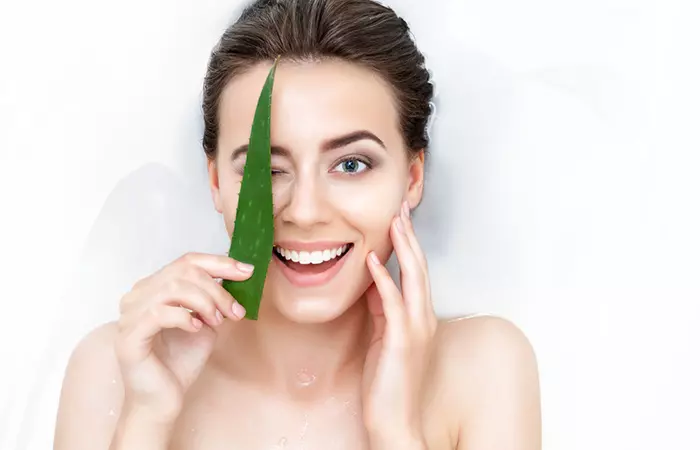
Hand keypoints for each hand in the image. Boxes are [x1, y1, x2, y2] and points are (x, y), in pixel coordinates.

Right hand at [114, 252, 251, 421]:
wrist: (163, 400)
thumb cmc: (181, 362)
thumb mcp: (206, 321)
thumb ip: (214, 299)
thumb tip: (238, 275)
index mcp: (153, 287)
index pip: (187, 261)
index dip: (220, 263)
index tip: (247, 272)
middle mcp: (137, 296)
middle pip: (183, 272)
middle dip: (217, 289)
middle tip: (234, 310)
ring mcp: (129, 315)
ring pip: (172, 288)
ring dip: (204, 303)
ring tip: (217, 321)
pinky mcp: (128, 336)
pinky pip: (158, 312)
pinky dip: (184, 317)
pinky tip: (197, 328)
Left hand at [361, 201, 436, 445]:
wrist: (395, 420)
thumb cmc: (388, 382)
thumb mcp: (383, 337)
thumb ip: (382, 309)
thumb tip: (374, 281)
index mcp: (419, 317)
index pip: (415, 272)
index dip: (408, 244)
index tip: (400, 219)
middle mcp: (423, 319)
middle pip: (419, 267)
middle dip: (410, 235)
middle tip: (401, 207)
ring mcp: (416, 329)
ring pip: (413, 278)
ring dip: (403, 247)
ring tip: (395, 221)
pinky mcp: (402, 341)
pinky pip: (394, 303)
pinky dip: (383, 279)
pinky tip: (372, 261)